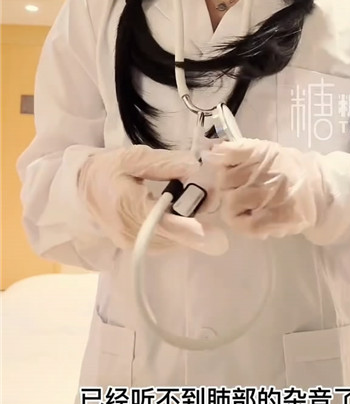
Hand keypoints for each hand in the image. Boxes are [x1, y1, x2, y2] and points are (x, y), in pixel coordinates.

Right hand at [77, 145, 226, 253]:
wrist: (80, 187)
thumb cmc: (107, 169)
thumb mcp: (133, 158)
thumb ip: (164, 163)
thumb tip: (193, 166)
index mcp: (127, 205)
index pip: (163, 223)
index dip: (190, 230)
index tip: (216, 237)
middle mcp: (128, 231)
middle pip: (171, 237)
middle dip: (196, 225)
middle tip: (210, 203)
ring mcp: (129, 243)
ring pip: (169, 244)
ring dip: (187, 230)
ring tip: (197, 206)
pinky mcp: (131, 246)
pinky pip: (161, 244)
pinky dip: (175, 233)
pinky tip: (179, 217)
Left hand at [205, 138, 329, 238]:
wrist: (319, 190)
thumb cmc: (286, 169)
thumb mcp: (264, 152)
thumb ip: (236, 151)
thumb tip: (211, 153)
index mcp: (262, 152)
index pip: (228, 153)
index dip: (221, 163)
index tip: (225, 168)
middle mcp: (269, 171)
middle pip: (225, 181)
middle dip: (226, 188)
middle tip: (239, 191)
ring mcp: (276, 195)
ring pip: (232, 205)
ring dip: (233, 209)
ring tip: (246, 207)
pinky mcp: (282, 217)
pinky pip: (247, 225)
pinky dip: (244, 224)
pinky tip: (253, 219)